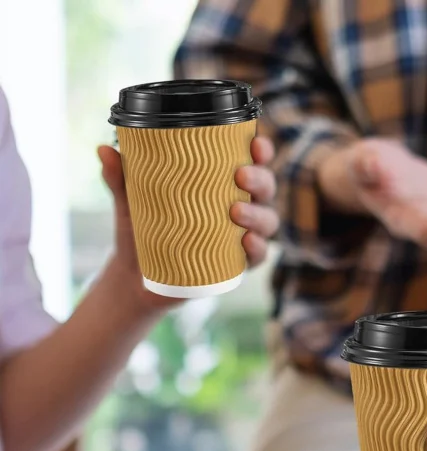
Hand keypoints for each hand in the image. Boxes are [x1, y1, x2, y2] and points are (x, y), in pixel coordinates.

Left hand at [99, 136, 279, 311]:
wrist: (135, 275)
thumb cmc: (140, 228)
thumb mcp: (129, 199)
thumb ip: (120, 175)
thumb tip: (104, 149)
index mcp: (222, 182)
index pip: (250, 161)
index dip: (261, 150)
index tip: (255, 142)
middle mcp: (239, 206)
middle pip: (266, 188)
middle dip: (261, 178)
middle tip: (241, 174)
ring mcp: (241, 236)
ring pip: (267, 221)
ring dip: (259, 214)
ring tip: (237, 212)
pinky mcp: (237, 264)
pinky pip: (258, 256)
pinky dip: (257, 249)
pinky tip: (247, 242)